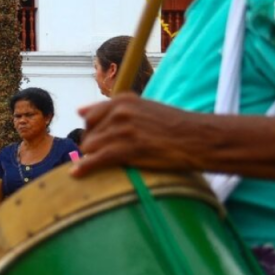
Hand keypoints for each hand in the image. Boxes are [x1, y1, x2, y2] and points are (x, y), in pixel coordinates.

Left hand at [73, 94, 208, 177]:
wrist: (198, 138)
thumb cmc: (174, 126)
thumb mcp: (143, 109)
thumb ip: (112, 109)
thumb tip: (79, 111)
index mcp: (123, 100)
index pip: (90, 116)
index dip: (92, 132)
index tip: (98, 142)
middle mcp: (120, 112)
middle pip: (88, 133)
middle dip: (92, 147)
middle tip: (103, 157)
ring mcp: (123, 130)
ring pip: (90, 147)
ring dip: (92, 158)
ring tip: (103, 166)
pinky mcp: (127, 148)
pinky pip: (97, 159)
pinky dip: (85, 168)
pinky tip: (76, 175)